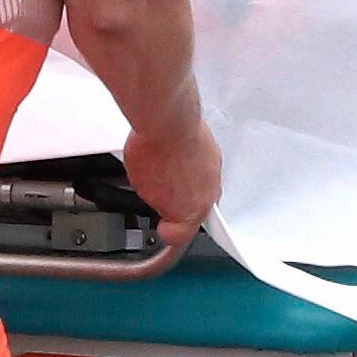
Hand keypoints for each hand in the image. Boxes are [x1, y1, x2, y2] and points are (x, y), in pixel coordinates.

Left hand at [121, 101, 224, 257]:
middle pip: (194, 211)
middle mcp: (208, 197)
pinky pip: (203, 169)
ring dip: (186, 184)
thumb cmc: (154, 152)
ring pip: (201, 188)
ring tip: (166, 170)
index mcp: (190, 213)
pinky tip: (175, 156)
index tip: (162, 229)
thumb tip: (156, 198)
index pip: (180, 237)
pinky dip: (191, 166)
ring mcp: (214, 175)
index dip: (168, 234)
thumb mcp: (142, 186)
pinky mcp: (215, 154)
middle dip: (178, 206)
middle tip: (160, 195)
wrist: (168, 120)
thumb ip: (154, 200)